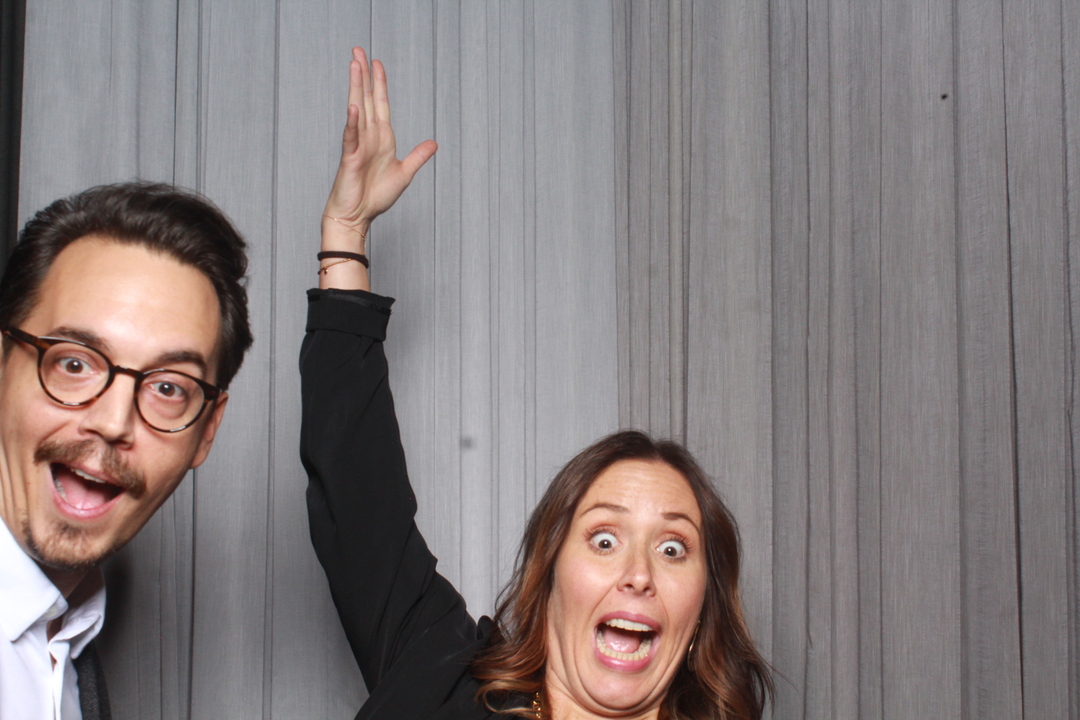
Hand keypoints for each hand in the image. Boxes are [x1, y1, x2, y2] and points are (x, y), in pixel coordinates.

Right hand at [322, 47, 436, 252]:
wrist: (358, 216)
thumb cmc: (375, 197)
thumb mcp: (405, 174)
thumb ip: (418, 157)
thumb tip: (434, 143)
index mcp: (382, 138)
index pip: (380, 104)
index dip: (379, 83)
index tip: (377, 63)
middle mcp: (369, 136)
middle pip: (366, 99)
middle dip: (363, 75)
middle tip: (358, 50)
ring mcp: (358, 145)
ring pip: (357, 110)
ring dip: (356, 87)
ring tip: (354, 65)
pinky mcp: (350, 157)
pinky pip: (351, 136)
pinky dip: (353, 122)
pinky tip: (353, 106)